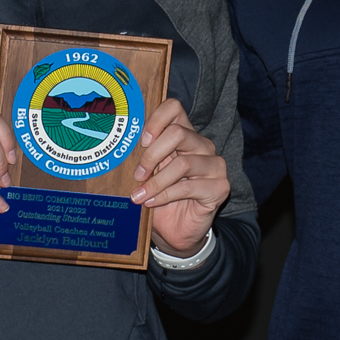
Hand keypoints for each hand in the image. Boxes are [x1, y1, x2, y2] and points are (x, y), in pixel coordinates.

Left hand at [129, 98, 228, 257]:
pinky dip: (164, 196)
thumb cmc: (159, 197)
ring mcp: (215, 166)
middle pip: (177, 133)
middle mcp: (203, 146)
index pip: (174, 108)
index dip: (156, 120)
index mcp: (184, 135)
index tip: (142, 142)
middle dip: (151, 156)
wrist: (175, 232)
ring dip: (155, 182)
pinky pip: (188, 187)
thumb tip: (120, 147)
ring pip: (182, 164)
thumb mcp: (148, 174)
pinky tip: (151, 203)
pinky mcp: (220, 187)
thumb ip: (142, 158)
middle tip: (137, 175)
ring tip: (139, 196)